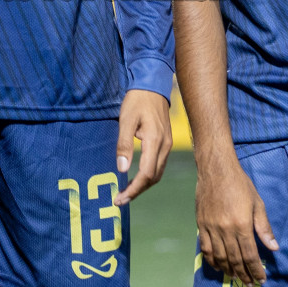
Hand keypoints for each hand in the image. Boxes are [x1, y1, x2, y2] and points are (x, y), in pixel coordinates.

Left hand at [114, 89, 171, 204]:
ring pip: (157, 174)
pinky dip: (148, 176)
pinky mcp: (166, 143)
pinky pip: (158, 166)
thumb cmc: (137, 101)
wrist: (153, 86)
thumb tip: (122, 169)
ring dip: (142, 186)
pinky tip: (136, 178)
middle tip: (119, 200)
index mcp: (155, 141)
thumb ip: (123, 144)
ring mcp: (167, 145)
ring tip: (126, 192)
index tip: (119, 197)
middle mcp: (165, 146)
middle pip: (153, 178)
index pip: (146, 174)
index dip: (134, 189)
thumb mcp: (125, 119)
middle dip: (137, 191)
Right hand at [196, 155, 277, 285]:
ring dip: (228, 270)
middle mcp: (225, 229)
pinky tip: (219, 266)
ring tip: (236, 277)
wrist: (216, 169)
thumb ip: (264, 227)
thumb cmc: (240, 184)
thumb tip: (274, 247)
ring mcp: (211, 228)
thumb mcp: (257, 203)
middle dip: (244, 274)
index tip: (261, 280)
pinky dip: (212, 261)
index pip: (250, 255)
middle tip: (250, 284)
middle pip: (235, 260)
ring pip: (219, 257)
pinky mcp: (201, 224)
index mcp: (242, 224)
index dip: (256, 270)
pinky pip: (205, 248)